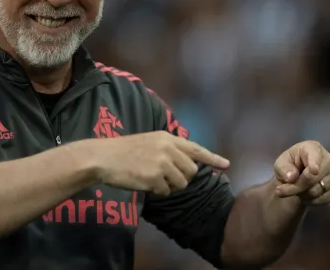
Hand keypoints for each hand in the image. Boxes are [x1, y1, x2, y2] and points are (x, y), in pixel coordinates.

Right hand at [87, 131, 229, 195]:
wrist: (103, 157)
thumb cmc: (123, 151)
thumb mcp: (149, 142)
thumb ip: (168, 149)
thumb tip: (186, 163)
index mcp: (167, 138)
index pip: (196, 148)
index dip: (213, 158)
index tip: (227, 165)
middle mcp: (168, 149)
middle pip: (191, 171)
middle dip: (182, 178)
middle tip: (164, 177)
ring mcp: (162, 163)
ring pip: (181, 184)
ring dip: (169, 186)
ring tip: (151, 177)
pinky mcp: (155, 177)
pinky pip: (166, 191)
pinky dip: (156, 191)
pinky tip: (143, 182)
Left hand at [272, 140, 329, 205]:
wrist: (297, 178)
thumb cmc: (289, 166)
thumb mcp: (280, 164)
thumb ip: (283, 168)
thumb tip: (292, 177)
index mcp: (313, 148)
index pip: (315, 156)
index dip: (314, 163)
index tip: (314, 170)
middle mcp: (329, 159)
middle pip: (313, 177)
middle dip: (296, 187)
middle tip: (281, 191)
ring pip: (317, 190)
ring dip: (302, 194)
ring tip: (296, 190)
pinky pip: (323, 199)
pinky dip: (311, 201)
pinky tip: (306, 195)